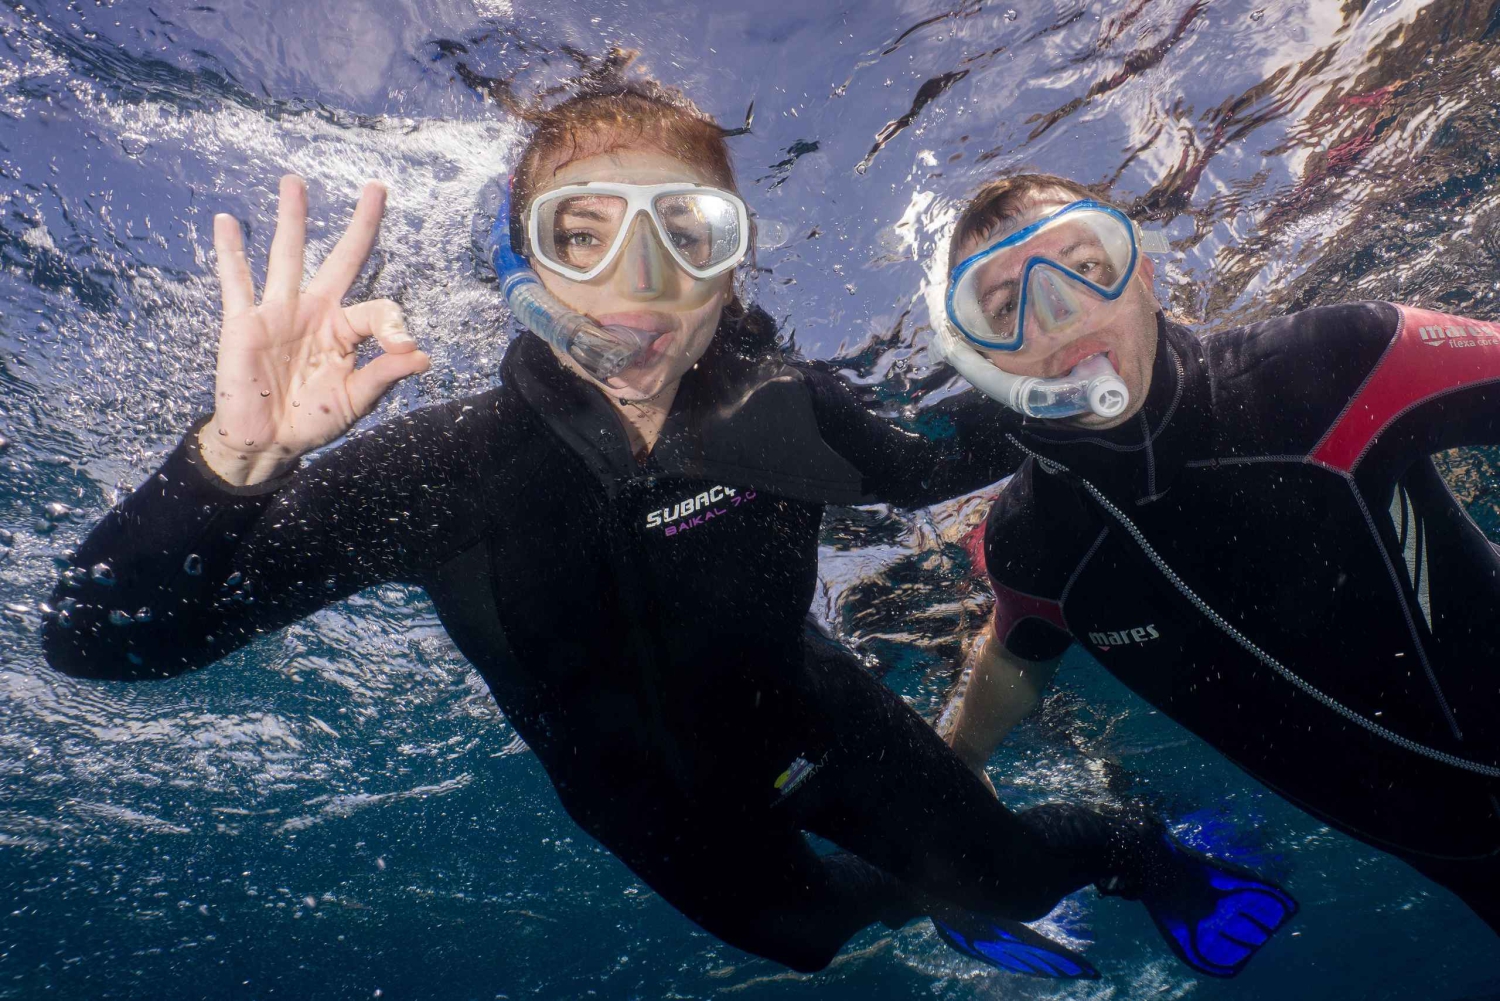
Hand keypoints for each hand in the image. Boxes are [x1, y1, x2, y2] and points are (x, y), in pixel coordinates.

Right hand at [200, 175, 430, 485]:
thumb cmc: (313, 421)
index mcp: (346, 331)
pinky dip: (230, 253)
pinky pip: (236, 282)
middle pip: (341, 259)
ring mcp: (279, 313)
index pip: (378, 309)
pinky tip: (226, 222)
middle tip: (376, 187)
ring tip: (295, 182)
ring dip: (292, 219)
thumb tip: (423, 356)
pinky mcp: (243, 323)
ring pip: (288, 256)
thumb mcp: (355, 401)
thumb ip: (384, 375)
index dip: (395, 325)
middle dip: (360, 224)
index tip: (405, 347)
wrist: (267, 443)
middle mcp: (316, 312)